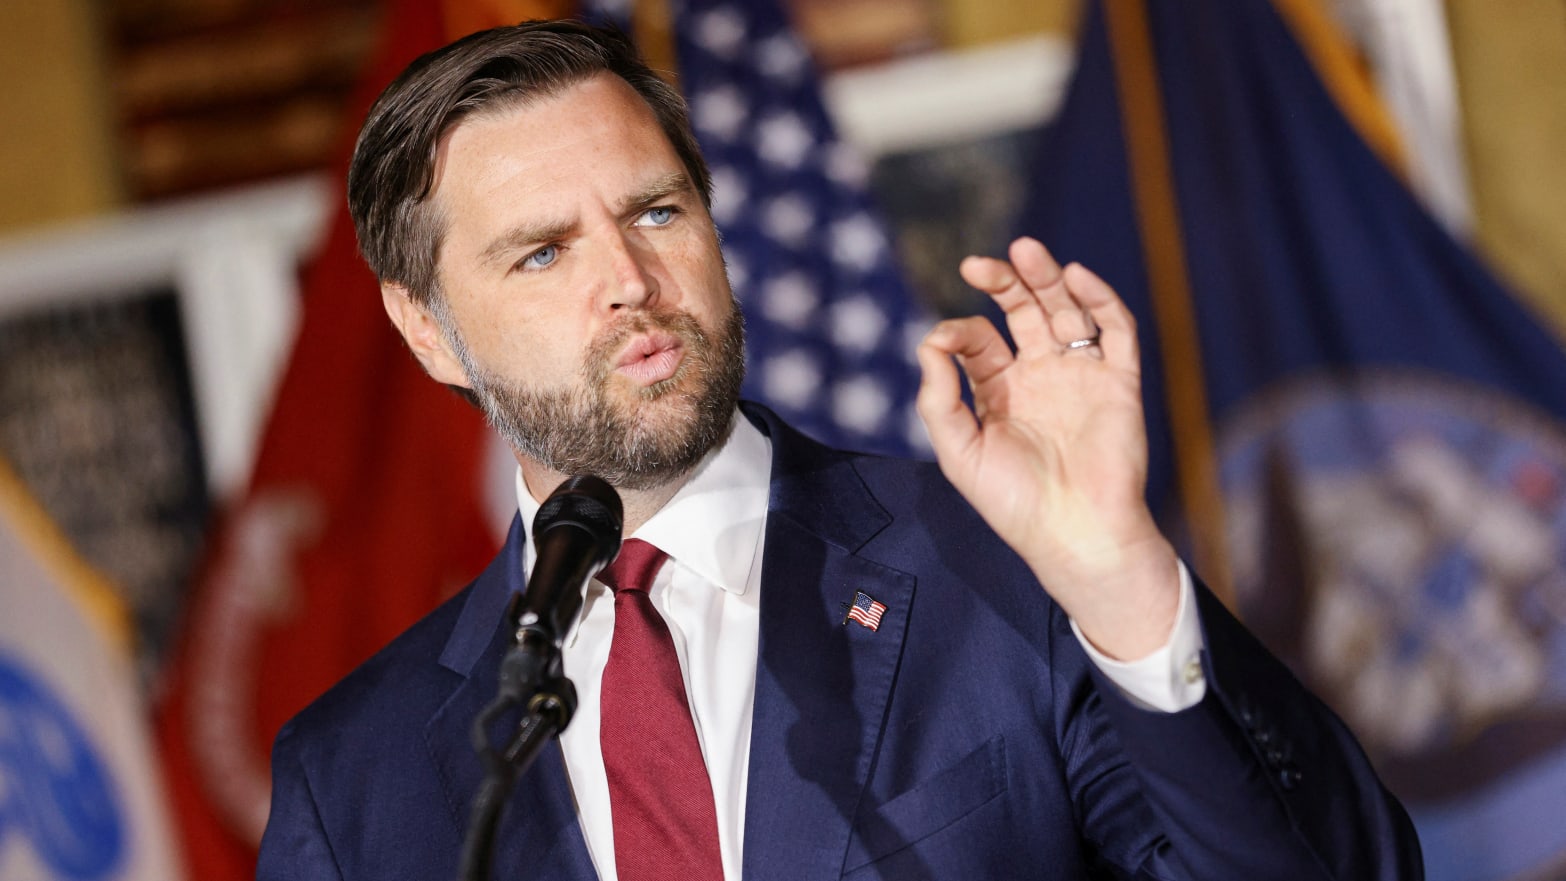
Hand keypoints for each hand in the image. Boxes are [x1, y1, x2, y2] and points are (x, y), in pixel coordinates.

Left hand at [915, 237, 1179, 659]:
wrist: (1076, 534)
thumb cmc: (1014, 502)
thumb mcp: (958, 451)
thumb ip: (938, 398)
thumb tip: (929, 341)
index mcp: (999, 393)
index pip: (980, 340)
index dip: (961, 330)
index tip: (948, 341)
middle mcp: (1040, 377)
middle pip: (1025, 311)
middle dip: (1005, 282)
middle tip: (981, 263)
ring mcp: (1080, 376)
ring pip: (1067, 310)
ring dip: (1048, 277)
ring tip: (1027, 249)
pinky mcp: (1119, 382)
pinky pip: (1115, 330)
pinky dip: (1100, 299)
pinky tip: (1076, 277)